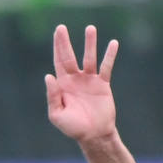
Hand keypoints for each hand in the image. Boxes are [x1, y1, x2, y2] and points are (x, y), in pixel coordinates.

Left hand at [45, 24, 117, 145]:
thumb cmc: (73, 128)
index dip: (57, 48)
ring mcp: (90, 81)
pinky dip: (109, 55)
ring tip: (90, 28)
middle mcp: (75, 80)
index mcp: (63, 86)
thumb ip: (53, 96)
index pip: (58, 62)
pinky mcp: (103, 84)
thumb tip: (49, 76)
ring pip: (89, 58)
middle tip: (61, 27)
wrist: (94, 135)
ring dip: (89, 44)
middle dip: (65, 42)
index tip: (57, 33)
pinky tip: (113, 43)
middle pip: (70, 57)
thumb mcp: (57, 115)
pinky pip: (106, 67)